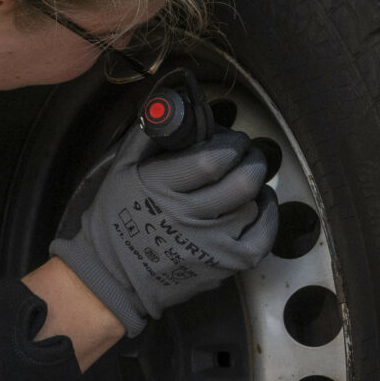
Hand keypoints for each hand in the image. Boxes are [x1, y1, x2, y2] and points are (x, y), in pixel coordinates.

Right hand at [48, 126, 278, 338]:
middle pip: (243, 180)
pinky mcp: (225, 265)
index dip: (232, 143)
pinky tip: (258, 204)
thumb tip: (172, 105)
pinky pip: (264, 236)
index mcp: (161, 187)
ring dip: (255, 185)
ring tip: (245, 178)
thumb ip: (148, 135)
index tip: (232, 139)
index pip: (214, 158)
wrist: (111, 275)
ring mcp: (211, 245)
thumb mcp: (121, 169)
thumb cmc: (116, 218)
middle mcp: (188, 216)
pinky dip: (268, 215)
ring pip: (253, 204)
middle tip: (247, 153)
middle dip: (252, 158)